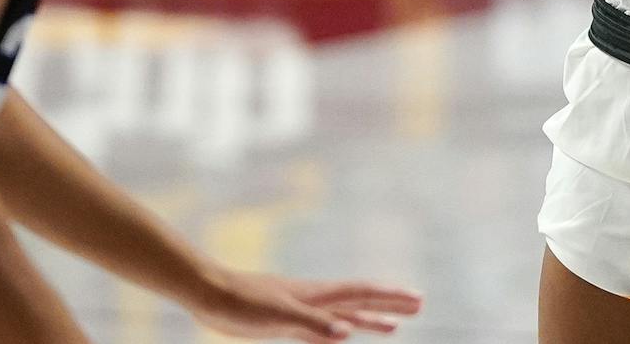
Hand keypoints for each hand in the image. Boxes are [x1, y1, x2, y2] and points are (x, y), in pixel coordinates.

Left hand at [188, 268, 423, 340]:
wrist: (211, 293)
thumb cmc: (243, 301)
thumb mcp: (280, 315)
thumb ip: (314, 324)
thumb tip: (347, 334)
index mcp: (319, 294)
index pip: (363, 293)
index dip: (391, 297)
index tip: (418, 300)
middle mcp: (316, 299)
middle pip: (361, 301)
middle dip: (390, 304)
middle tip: (419, 306)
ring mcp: (303, 310)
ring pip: (345, 315)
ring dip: (370, 319)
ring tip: (393, 328)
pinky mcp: (286, 322)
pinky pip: (324, 329)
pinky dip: (341, 331)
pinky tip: (345, 336)